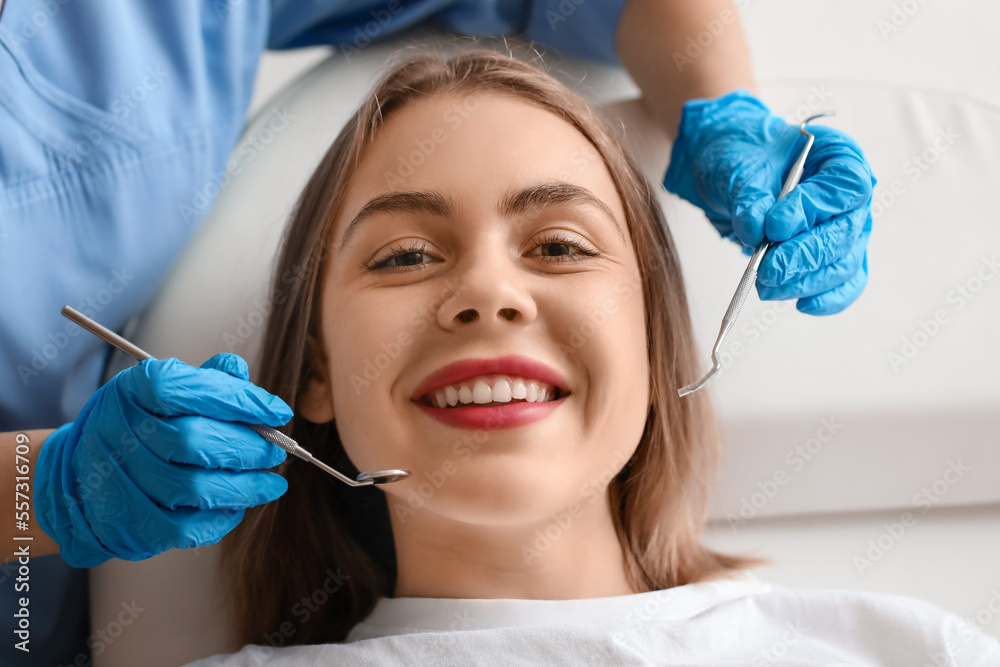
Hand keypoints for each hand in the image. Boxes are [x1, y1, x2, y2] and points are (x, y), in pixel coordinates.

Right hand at [34, 353, 291, 566]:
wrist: (80, 476)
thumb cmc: (137, 424)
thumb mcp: (162, 388)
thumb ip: (205, 380)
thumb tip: (239, 372)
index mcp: (134, 390)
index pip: (193, 390)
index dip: (242, 402)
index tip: (280, 412)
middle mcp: (120, 432)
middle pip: (196, 442)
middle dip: (249, 448)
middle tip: (276, 452)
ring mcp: (120, 481)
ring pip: (196, 489)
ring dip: (246, 488)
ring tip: (271, 483)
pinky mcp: (130, 524)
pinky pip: (186, 527)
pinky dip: (221, 517)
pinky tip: (238, 506)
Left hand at [663, 88, 875, 314]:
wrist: (731, 173)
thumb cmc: (742, 156)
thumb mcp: (737, 164)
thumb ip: (749, 195)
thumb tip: (756, 231)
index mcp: (839, 156)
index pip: (846, 187)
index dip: (814, 209)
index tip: (774, 227)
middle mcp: (851, 196)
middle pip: (846, 233)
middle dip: (805, 257)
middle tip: (767, 271)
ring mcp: (846, 229)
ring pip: (843, 265)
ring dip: (806, 282)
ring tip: (765, 286)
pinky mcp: (833, 257)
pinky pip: (841, 284)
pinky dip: (825, 298)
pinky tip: (801, 304)